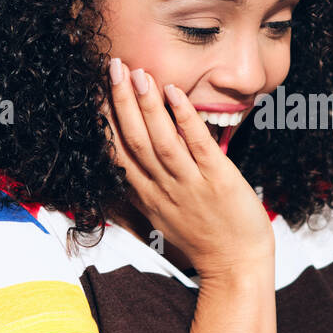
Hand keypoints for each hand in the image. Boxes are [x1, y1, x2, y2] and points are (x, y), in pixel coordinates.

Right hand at [99, 58, 273, 277]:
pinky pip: (197, 145)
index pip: (117, 152)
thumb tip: (133, 160)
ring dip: (147, 105)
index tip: (96, 89)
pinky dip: (184, 118)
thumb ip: (147, 186)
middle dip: (120, 102)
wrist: (236, 266)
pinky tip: (175, 93)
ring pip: (160, 141)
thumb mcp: (164, 214)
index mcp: (147, 195)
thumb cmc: (203, 236)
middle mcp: (163, 188)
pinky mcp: (218, 180)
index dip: (104, 119)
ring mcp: (189, 184)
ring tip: (138, 73)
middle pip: (133, 140)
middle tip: (113, 66)